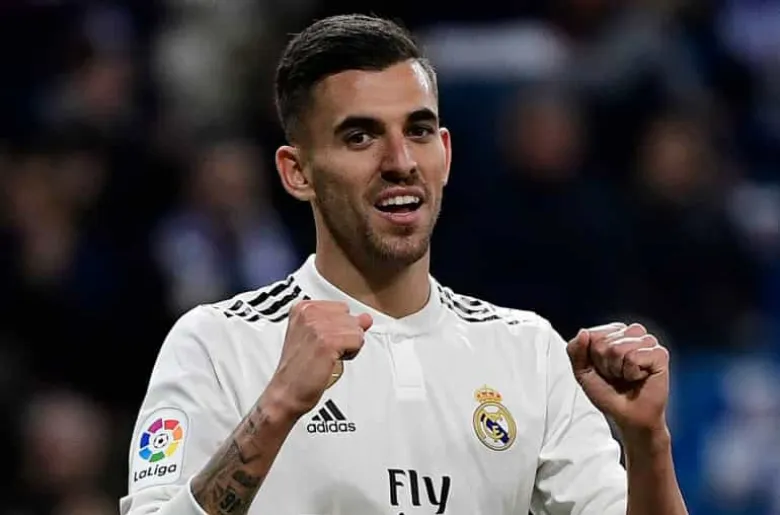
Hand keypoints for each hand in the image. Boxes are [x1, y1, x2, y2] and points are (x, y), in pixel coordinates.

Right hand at [268, 300, 372, 416]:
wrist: (286, 391)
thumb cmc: (300, 368)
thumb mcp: (318, 336)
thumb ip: (343, 323)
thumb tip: (366, 318)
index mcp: (303, 307)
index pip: (341, 308)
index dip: (339, 328)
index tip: (323, 341)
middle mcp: (309, 313)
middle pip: (350, 317)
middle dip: (345, 336)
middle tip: (325, 351)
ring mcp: (317, 326)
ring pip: (356, 329)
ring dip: (348, 346)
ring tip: (328, 356)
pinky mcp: (328, 341)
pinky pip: (358, 340)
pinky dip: (351, 354)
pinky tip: (332, 360)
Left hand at [567, 322, 669, 432]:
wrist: (628, 416)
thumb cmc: (608, 392)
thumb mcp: (582, 371)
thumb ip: (575, 350)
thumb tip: (583, 332)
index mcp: (615, 332)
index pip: (591, 334)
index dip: (592, 357)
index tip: (603, 369)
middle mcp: (633, 333)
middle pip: (603, 342)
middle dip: (604, 364)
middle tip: (616, 376)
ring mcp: (648, 342)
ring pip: (617, 348)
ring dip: (617, 369)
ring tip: (626, 376)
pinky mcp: (660, 354)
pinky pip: (633, 357)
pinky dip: (631, 373)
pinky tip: (638, 377)